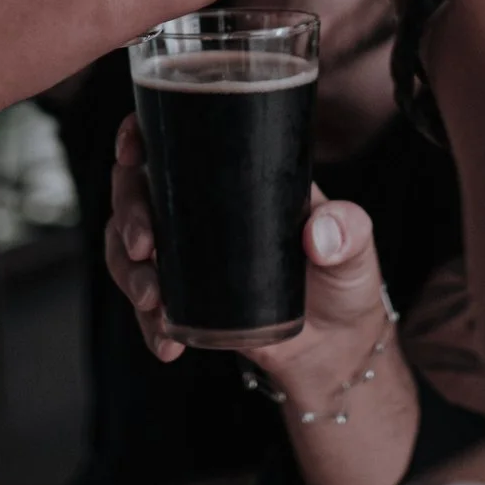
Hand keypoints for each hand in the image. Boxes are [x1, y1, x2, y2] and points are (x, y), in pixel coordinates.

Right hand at [106, 116, 386, 383]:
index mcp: (237, 174)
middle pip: (137, 191)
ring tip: (151, 300)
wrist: (334, 348)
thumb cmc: (345, 281)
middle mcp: (202, 207)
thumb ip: (349, 232)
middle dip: (127, 214)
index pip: (176, 138)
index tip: (132, 153)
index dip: (139, 136)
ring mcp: (187, 253)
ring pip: (127, 246)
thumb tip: (320, 235)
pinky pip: (144, 303)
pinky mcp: (184, 297)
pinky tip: (166, 343)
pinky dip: (146, 323)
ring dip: (127, 271)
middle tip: (143, 247)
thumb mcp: (357, 249)